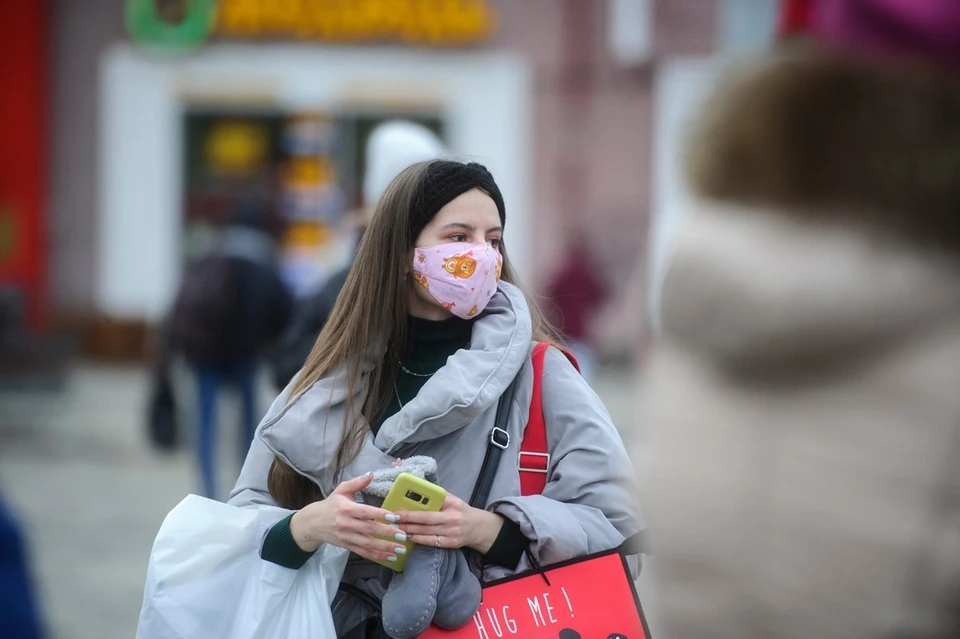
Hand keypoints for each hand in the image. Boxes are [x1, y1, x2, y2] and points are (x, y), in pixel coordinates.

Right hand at [289, 473, 407, 563]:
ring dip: (385, 548)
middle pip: (369, 529)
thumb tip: (371, 474)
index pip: (365, 512)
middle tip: (403, 535)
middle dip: (387, 533)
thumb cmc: (330, 505)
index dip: (379, 514)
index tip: (394, 517)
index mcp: (346, 508)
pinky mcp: (347, 546)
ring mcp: (347, 537)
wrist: (312, 523)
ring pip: (367, 544)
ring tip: (400, 550)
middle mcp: (346, 524)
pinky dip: (377, 556)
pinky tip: (390, 558)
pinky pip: (363, 553)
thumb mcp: (341, 490)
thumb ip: (357, 483)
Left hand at [401, 493, 504, 552]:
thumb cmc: (460, 511)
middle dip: (407, 520)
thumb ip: (437, 497)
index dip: (413, 507)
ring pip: (426, 532)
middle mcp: (452, 517)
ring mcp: (452, 532)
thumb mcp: (452, 500)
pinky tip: (408, 537)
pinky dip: (418, 540)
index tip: (398, 509)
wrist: (477, 527)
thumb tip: (415, 491)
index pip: (430, 504)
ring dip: (409, 531)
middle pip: (426, 519)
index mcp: (452, 503)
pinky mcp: (451, 543)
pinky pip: (431, 542)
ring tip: (396, 529)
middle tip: (392, 520)